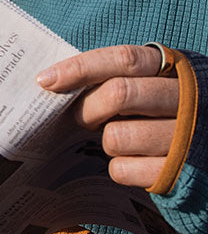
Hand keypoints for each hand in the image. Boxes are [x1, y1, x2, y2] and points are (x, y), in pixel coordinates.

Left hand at [36, 44, 178, 187]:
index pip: (124, 59)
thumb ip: (120, 78)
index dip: (81, 67)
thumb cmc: (168, 113)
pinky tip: (138, 161)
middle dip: (87, 109)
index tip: (45, 80)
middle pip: (118, 94)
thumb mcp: (155, 85)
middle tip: (81, 119)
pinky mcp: (179, 174)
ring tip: (123, 140)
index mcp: (176, 70)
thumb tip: (56, 83)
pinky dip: (119, 168)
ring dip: (107, 141)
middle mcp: (189, 100)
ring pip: (116, 136)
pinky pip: (123, 169)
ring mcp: (187, 138)